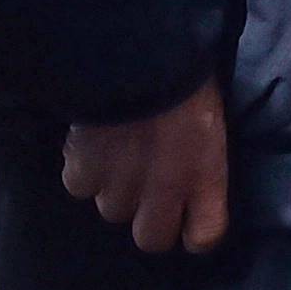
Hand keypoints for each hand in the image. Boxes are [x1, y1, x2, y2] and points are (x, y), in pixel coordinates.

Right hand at [60, 81, 230, 253]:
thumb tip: (190, 164)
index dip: (195, 231)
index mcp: (205, 176)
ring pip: (112, 210)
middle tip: (145, 189)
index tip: (189, 220)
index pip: (204, 236)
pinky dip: (82, 167)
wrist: (139, 51)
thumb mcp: (211, 115)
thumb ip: (201, 154)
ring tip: (117, 153)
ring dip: (114, 188)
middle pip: (151, 238)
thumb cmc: (187, 72)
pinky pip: (79, 186)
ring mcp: (121, 186)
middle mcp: (165, 191)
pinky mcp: (83, 171)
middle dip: (148, 218)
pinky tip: (90, 141)